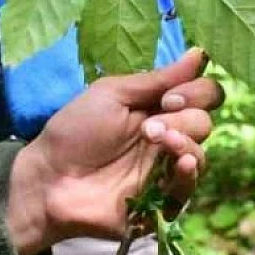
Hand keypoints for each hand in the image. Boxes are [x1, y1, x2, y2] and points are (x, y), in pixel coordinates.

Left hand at [8, 49, 223, 253]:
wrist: (50, 178)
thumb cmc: (74, 132)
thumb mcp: (113, 94)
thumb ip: (158, 79)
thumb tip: (200, 53)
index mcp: (157, 108)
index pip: (202, 94)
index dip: (196, 92)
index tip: (169, 97)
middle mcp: (167, 137)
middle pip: (204, 121)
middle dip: (184, 118)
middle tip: (150, 127)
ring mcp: (164, 171)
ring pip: (201, 154)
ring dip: (185, 142)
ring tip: (155, 142)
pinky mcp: (160, 202)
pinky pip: (188, 189)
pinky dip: (189, 174)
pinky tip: (180, 164)